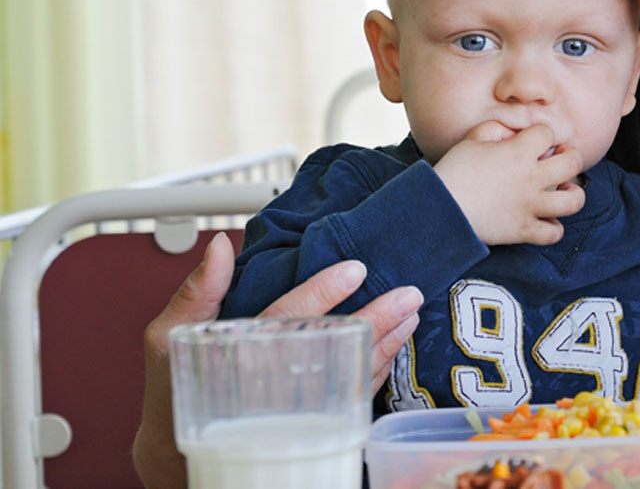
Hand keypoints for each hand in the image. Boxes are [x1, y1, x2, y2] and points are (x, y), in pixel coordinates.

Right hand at [132, 234, 422, 488]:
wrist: (177, 456)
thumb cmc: (173, 389)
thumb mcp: (168, 339)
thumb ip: (197, 291)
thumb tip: (218, 243)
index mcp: (235, 359)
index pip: (284, 322)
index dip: (320, 295)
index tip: (355, 269)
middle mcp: (270, 388)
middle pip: (331, 350)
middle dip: (374, 322)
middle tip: (407, 295)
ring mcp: (293, 412)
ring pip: (349, 376)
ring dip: (386, 345)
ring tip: (411, 314)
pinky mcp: (308, 426)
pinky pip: (349, 397)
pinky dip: (376, 370)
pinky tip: (395, 345)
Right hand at [431, 121, 584, 245]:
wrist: (439, 208)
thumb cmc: (454, 171)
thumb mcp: (472, 139)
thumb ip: (496, 128)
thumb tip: (512, 131)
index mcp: (518, 151)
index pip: (548, 133)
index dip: (543, 134)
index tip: (536, 140)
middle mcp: (531, 178)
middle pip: (573, 163)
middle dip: (571, 156)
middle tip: (561, 159)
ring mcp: (530, 205)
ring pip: (574, 201)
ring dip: (573, 194)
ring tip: (563, 190)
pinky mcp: (523, 230)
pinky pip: (554, 234)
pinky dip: (554, 228)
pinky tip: (546, 220)